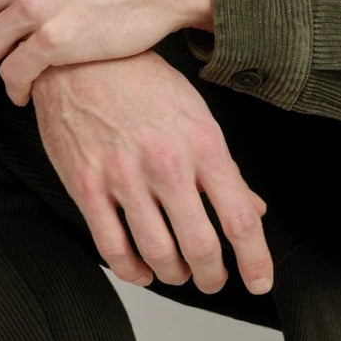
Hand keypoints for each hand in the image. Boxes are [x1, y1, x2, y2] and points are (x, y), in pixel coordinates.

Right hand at [29, 51, 274, 294]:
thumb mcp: (196, 115)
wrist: (80, 57)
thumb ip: (225, 168)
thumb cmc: (143, 83)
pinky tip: (142, 270)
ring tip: (178, 273)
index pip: (240, 218)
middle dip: (212, 276)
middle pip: (201, 246)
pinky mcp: (86, 185)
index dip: (255, 261)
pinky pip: (112, 247)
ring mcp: (124, 176)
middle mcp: (167, 163)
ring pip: (158, 254)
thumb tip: (254, 209)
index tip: (259, 283)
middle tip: (213, 281)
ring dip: (174, 275)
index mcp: (203, 143)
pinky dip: (132, 271)